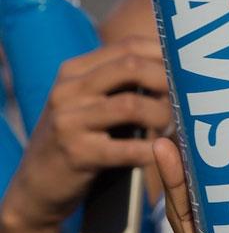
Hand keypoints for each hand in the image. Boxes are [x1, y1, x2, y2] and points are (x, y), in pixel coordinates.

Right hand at [4, 38, 171, 230]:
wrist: (36, 186)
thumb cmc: (79, 138)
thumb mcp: (89, 101)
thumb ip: (121, 81)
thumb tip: (178, 67)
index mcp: (74, 71)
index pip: (129, 46)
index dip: (164, 54)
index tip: (187, 69)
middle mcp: (68, 90)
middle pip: (132, 67)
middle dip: (167, 81)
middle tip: (184, 99)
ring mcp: (69, 121)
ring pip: (132, 105)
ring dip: (162, 116)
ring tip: (171, 126)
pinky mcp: (75, 154)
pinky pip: (125, 148)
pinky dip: (149, 150)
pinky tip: (158, 151)